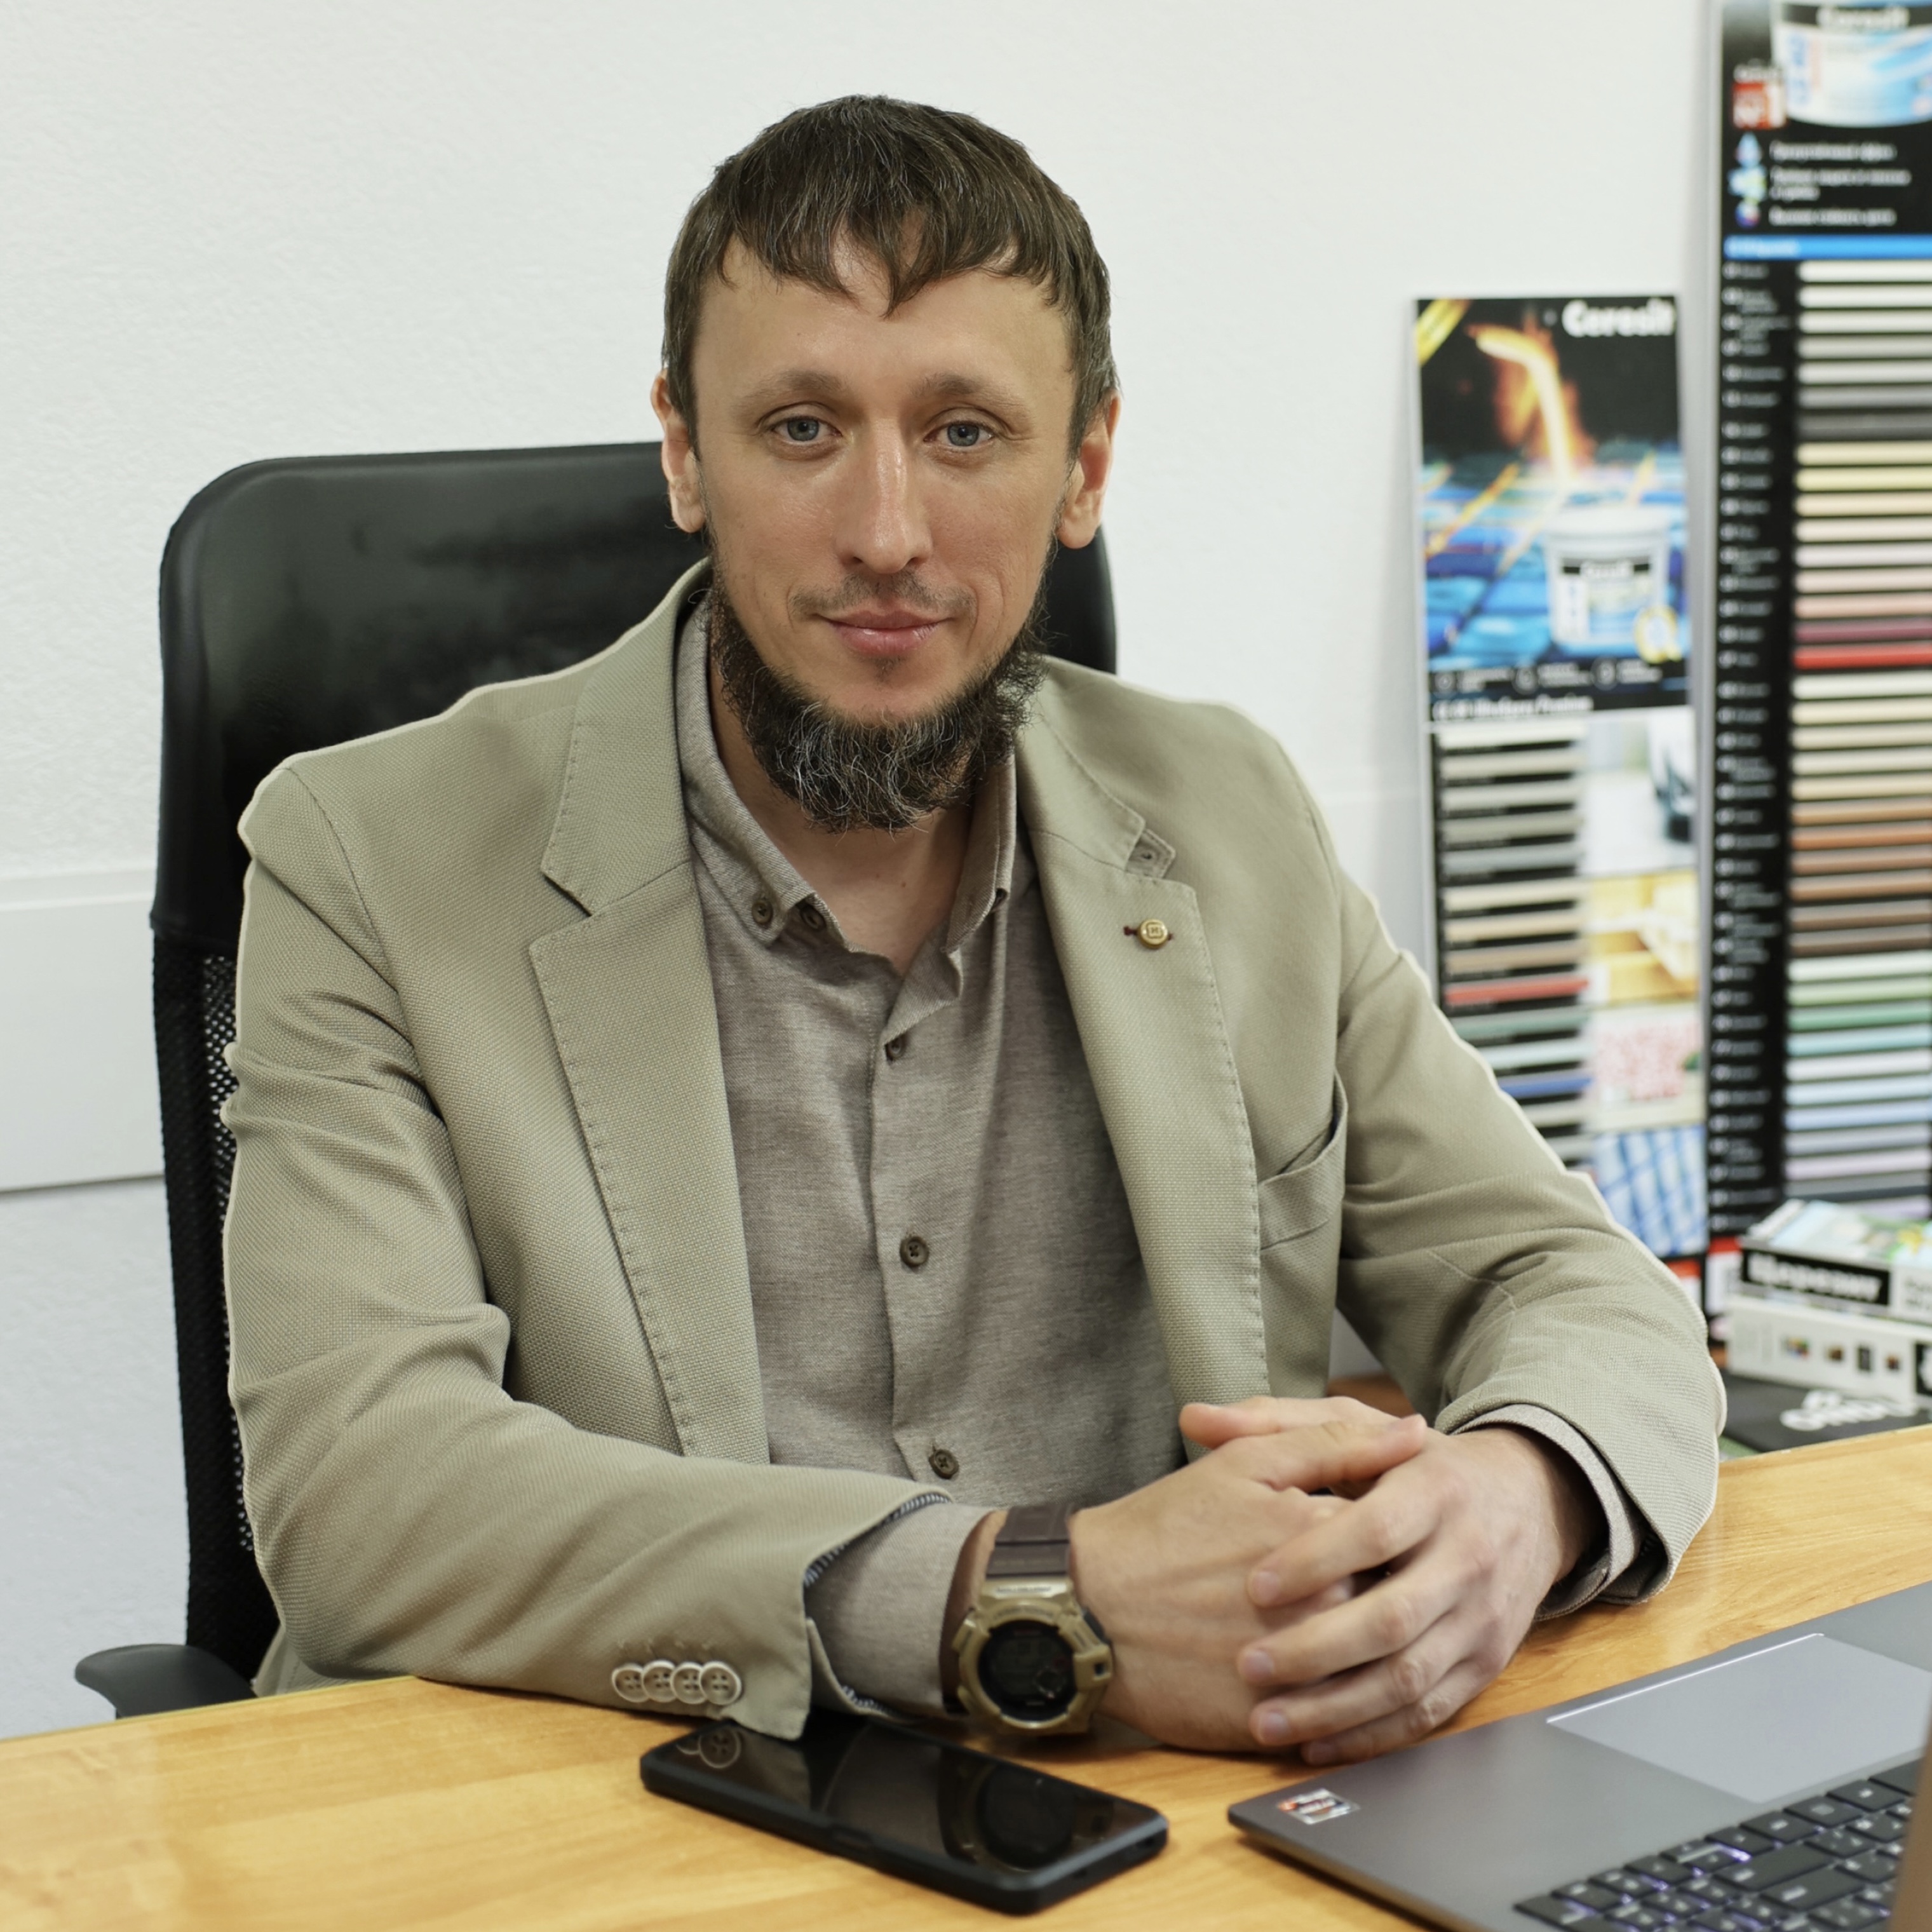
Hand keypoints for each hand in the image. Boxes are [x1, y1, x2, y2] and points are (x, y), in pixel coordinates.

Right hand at [1062, 1414, 1429, 1749]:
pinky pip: (1331, 1725)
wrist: (1087, 1608)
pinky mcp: (1276, 1722)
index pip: (1397, 1538)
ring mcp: (1302, 1671)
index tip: (1354, 1541)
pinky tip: (1300, 1684)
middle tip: (1324, 1591)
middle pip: (1387, 1603)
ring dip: (1354, 1656)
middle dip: (1369, 1595)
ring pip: (1366, 1669)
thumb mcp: (1245, 1466)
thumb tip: (1414, 1432)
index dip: (1377, 1539)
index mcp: (1322, 1535)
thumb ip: (1336, 1443)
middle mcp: (1324, 1604)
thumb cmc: (1162, 1530)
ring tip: (1310, 1637)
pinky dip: (1326, 1708)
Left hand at [1185, 1408, 1597, 1763]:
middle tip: (1247, 1664)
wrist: (1529, 1502)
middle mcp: (1466, 1556)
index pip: (1376, 1531)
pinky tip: (1316, 1741)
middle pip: (1393, 1616)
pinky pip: (1428, 1712)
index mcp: (1434, 1490)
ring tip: (1266, 1718)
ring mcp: (1480, 1618)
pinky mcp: (1484, 1664)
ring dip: (1335, 1707)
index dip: (1314, 1561)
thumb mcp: (1359, 1424)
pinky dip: (1371, 1735)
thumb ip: (1278, 1421)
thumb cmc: (1418, 1464)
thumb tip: (1194, 1416)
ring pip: (1409, 1677)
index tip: (1253, 1586)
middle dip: (1316, 1648)